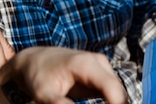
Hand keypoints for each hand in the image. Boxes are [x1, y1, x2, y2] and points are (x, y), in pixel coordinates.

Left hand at [10, 47, 128, 103]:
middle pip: (119, 92)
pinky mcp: (101, 75)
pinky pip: (113, 93)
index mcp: (85, 64)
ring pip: (119, 94)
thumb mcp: (44, 94)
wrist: (36, 61)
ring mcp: (102, 67)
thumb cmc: (38, 76)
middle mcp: (98, 62)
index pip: (112, 88)